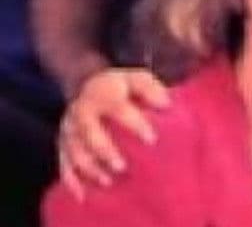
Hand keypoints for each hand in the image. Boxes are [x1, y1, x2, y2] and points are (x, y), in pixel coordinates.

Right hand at [57, 67, 168, 199]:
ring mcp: (69, 129)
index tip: (151, 140)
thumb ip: (150, 89)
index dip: (134, 123)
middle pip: (89, 132)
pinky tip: (82, 195)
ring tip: (108, 182)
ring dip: (89, 168)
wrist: (86, 84)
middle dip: (104, 151)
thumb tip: (166, 104)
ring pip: (74, 151)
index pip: (118, 108)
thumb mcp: (137, 79)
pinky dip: (71, 181)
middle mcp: (81, 112)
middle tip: (122, 167)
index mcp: (102, 94)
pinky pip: (63, 163)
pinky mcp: (62, 144)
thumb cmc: (121, 87)